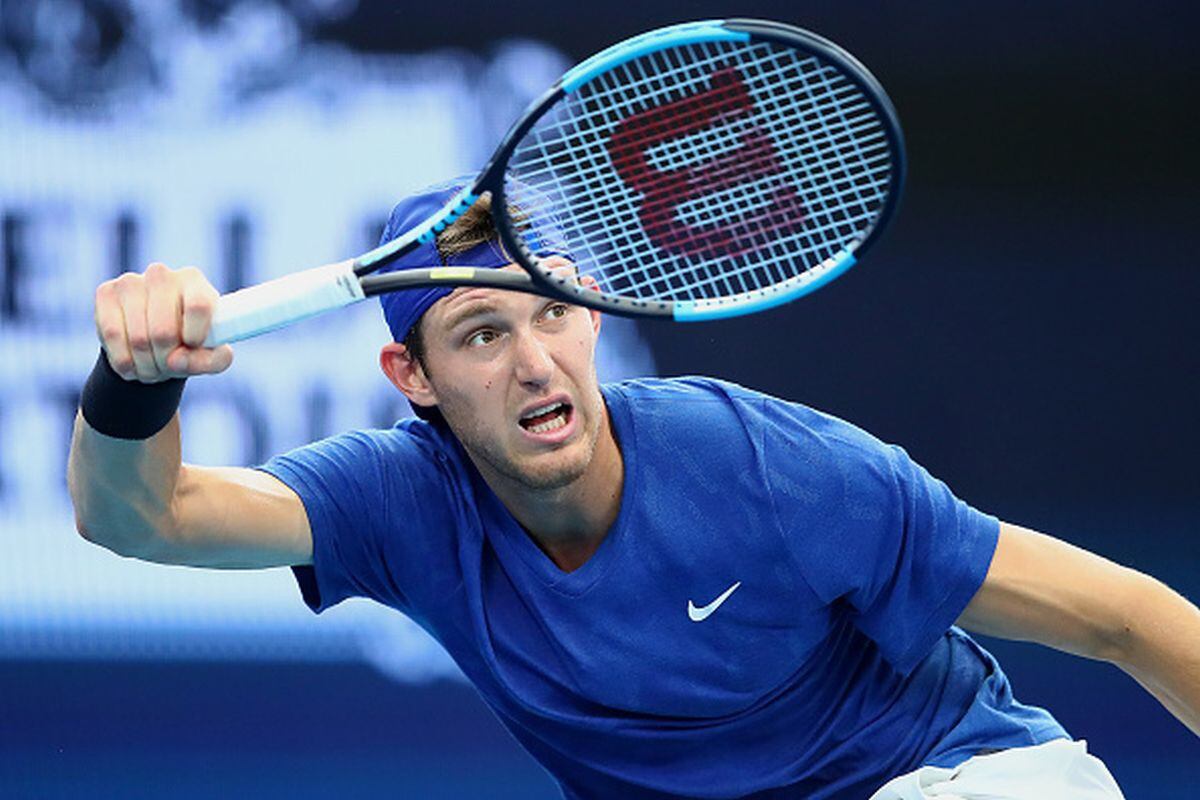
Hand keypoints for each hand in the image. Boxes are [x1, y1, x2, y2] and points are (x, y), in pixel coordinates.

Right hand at [94, 263, 232, 382]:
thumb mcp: (213, 354)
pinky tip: (132, 366)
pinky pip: (112, 335)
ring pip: (138, 338)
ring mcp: (131, 281)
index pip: (199, 306)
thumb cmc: (189, 342)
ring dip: (146, 366)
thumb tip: (176, 360)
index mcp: (194, 282)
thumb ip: (214, 361)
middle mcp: (161, 275)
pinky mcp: (105, 292)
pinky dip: (124, 361)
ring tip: (152, 369)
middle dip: (166, 361)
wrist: (152, 338)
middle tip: (168, 368)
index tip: (192, 347)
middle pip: (164, 331)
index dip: (195, 335)